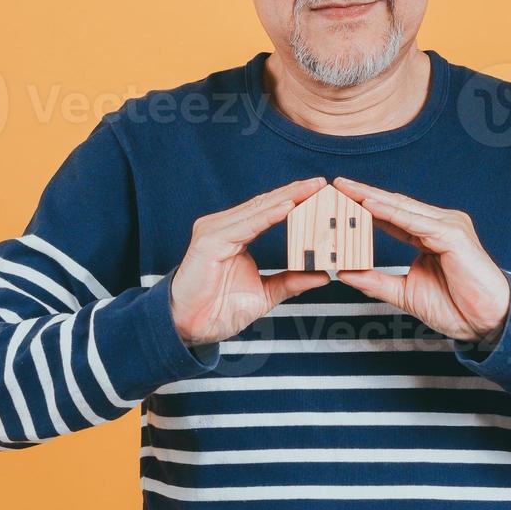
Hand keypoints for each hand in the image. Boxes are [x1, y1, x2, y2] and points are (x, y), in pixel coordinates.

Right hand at [170, 177, 332, 345]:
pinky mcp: (209, 241)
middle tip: (320, 182)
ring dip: (286, 198)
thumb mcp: (264, 294)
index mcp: (234, 234)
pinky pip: (245, 225)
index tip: (318, 192)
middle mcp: (223, 227)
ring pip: (257, 210)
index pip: (268, 210)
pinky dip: (268, 215)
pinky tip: (289, 207)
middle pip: (264, 204)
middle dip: (294, 192)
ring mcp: (214, 231)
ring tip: (310, 189)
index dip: (293, 199)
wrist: (188, 327)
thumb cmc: (218, 310)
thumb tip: (322, 275)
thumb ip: (290, 282)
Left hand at [331, 176, 510, 345]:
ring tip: (347, 190)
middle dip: (365, 194)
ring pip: (403, 208)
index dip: (367, 207)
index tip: (341, 200)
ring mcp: (448, 226)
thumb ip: (377, 281)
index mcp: (430, 235)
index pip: (393, 215)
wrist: (487, 323)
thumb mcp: (405, 293)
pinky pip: (416, 222)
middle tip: (338, 184)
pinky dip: (391, 213)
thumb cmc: (456, 308)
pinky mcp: (453, 235)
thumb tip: (346, 273)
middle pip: (396, 205)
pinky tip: (370, 206)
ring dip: (373, 198)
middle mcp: (440, 225)